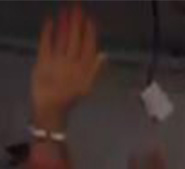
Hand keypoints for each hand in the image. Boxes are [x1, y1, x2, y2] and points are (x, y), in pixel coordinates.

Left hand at [32, 8, 102, 126]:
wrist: (51, 107)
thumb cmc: (69, 97)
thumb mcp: (87, 86)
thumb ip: (95, 70)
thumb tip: (105, 55)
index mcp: (84, 69)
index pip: (89, 46)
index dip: (90, 32)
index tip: (90, 20)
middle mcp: (72, 63)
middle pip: (75, 39)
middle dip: (77, 22)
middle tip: (77, 7)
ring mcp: (57, 60)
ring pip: (62, 38)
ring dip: (64, 23)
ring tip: (66, 11)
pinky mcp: (43, 60)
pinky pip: (46, 43)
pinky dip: (47, 31)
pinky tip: (49, 20)